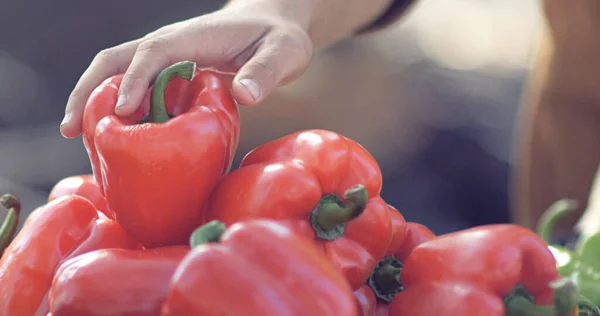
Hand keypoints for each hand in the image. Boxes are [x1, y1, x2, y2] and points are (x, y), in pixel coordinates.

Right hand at [60, 1, 313, 137]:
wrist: (269, 24)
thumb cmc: (278, 39)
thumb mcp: (285, 53)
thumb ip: (266, 72)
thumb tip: (243, 95)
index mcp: (193, 38)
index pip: (154, 53)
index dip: (135, 78)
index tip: (123, 111)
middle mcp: (170, 43)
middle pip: (116, 59)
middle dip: (89, 89)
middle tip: (71, 129)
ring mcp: (164, 55)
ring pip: (116, 70)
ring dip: (92, 97)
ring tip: (76, 135)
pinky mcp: (166, 69)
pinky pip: (130, 82)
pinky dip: (112, 103)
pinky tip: (109, 132)